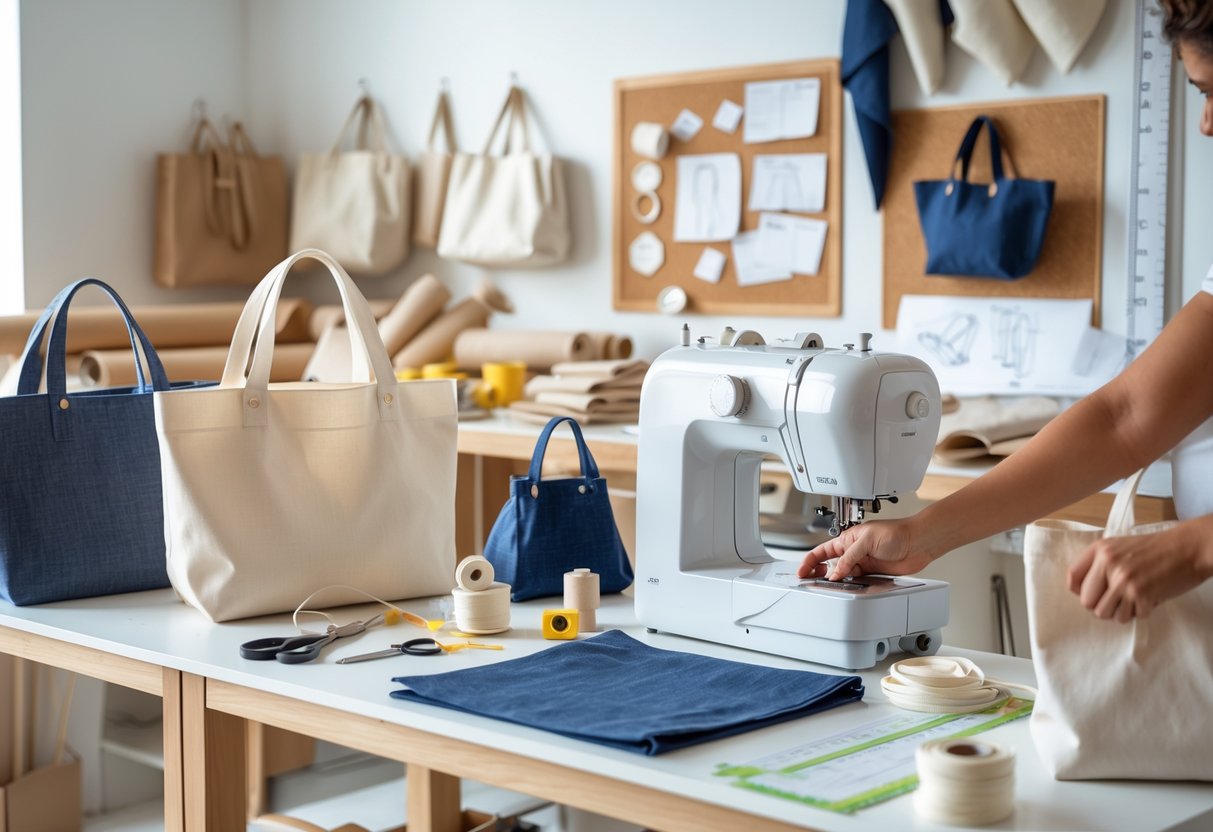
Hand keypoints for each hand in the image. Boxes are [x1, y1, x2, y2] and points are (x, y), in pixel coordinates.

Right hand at [797, 518, 936, 580]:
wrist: (918, 542)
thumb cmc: (896, 532)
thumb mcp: (866, 541)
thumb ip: (849, 558)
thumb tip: (836, 573)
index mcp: (848, 539)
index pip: (822, 551)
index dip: (810, 561)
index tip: (802, 572)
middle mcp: (854, 551)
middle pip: (830, 564)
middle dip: (818, 573)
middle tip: (809, 582)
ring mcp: (863, 562)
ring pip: (843, 574)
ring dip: (836, 580)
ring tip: (828, 586)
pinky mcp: (873, 572)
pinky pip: (857, 581)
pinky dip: (851, 586)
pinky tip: (847, 587)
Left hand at [1068, 519, 1212, 621]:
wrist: (1188, 548)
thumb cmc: (1155, 549)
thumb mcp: (1118, 546)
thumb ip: (1099, 564)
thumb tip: (1080, 591)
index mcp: (1099, 550)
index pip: (1073, 578)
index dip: (1080, 591)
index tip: (1093, 593)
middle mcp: (1108, 564)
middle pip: (1087, 603)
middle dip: (1103, 605)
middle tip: (1118, 599)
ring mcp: (1124, 580)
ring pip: (1107, 614)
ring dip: (1122, 611)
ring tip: (1135, 598)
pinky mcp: (1141, 595)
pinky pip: (1132, 617)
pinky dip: (1141, 611)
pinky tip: (1150, 597)